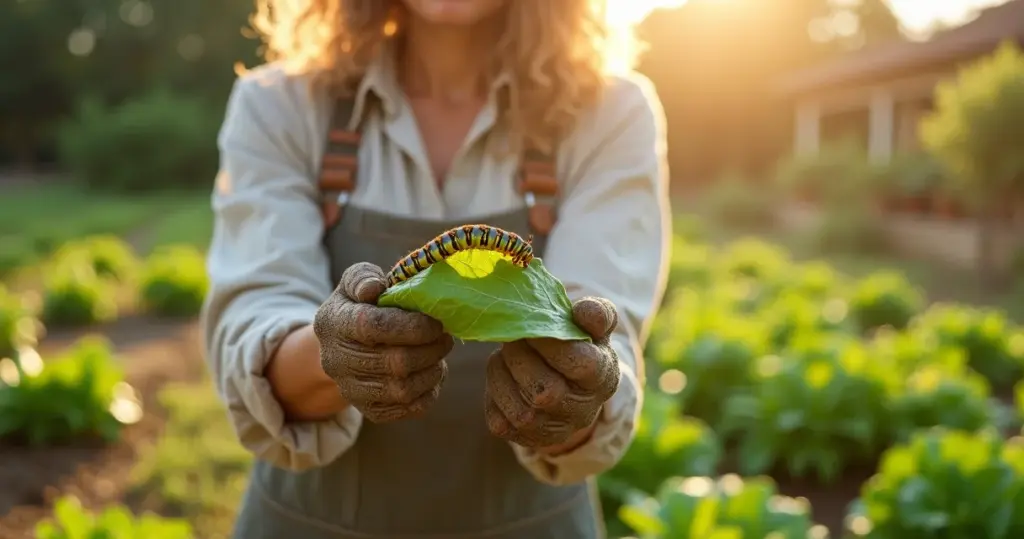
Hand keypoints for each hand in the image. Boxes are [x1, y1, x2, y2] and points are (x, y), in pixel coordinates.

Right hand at [313, 262, 453, 422]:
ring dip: (432, 370)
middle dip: (430, 349)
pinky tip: (432, 372)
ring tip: (440, 353)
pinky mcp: (369, 410)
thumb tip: (375, 287)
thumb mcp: (356, 281)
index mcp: (334, 323)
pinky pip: (407, 409)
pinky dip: (429, 391)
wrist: (343, 346)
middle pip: (394, 362)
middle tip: (445, 336)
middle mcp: (336, 361)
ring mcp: (351, 390)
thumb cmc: (359, 305)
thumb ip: (363, 277)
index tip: (435, 322)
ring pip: (402, 389)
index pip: (373, 327)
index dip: (411, 326)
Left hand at [484, 297, 619, 449]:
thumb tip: (584, 312)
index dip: (551, 342)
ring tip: (503, 353)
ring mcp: (554, 430)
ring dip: (502, 375)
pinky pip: (501, 424)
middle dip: (521, 358)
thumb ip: (595, 313)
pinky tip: (500, 375)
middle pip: (547, 392)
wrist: (567, 383)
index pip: (582, 365)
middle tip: (511, 336)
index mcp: (604, 379)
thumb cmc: (580, 346)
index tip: (533, 323)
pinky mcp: (526, 438)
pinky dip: (494, 396)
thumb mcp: (593, 327)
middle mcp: (582, 412)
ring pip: (521, 412)